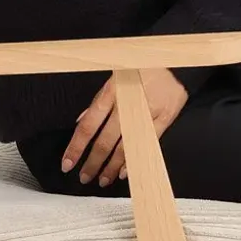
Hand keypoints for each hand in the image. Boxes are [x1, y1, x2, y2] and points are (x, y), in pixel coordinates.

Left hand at [61, 66, 188, 186]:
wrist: (174, 62)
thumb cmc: (139, 69)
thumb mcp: (113, 79)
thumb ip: (98, 103)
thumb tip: (81, 122)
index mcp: (110, 92)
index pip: (88, 126)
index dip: (76, 147)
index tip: (67, 163)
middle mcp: (127, 104)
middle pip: (105, 141)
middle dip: (93, 163)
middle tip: (85, 177)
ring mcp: (146, 112)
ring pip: (125, 147)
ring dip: (112, 167)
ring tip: (103, 179)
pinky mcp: (164, 118)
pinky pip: (146, 144)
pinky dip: (134, 160)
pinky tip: (124, 172)